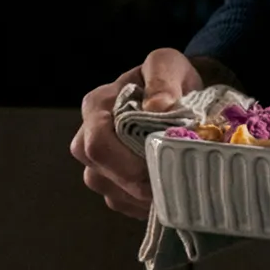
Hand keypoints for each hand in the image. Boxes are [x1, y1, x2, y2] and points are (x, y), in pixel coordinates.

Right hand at [72, 48, 229, 220]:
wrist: (181, 92)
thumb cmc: (170, 79)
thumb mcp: (167, 64)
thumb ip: (162, 80)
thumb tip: (158, 107)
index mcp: (96, 106)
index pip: (96, 144)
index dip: (125, 163)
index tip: (159, 164)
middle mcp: (88, 136)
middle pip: (97, 174)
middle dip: (135, 185)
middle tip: (171, 183)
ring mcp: (98, 164)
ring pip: (109, 193)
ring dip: (142, 197)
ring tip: (174, 186)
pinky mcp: (113, 183)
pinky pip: (121, 203)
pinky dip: (144, 204)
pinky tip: (168, 191)